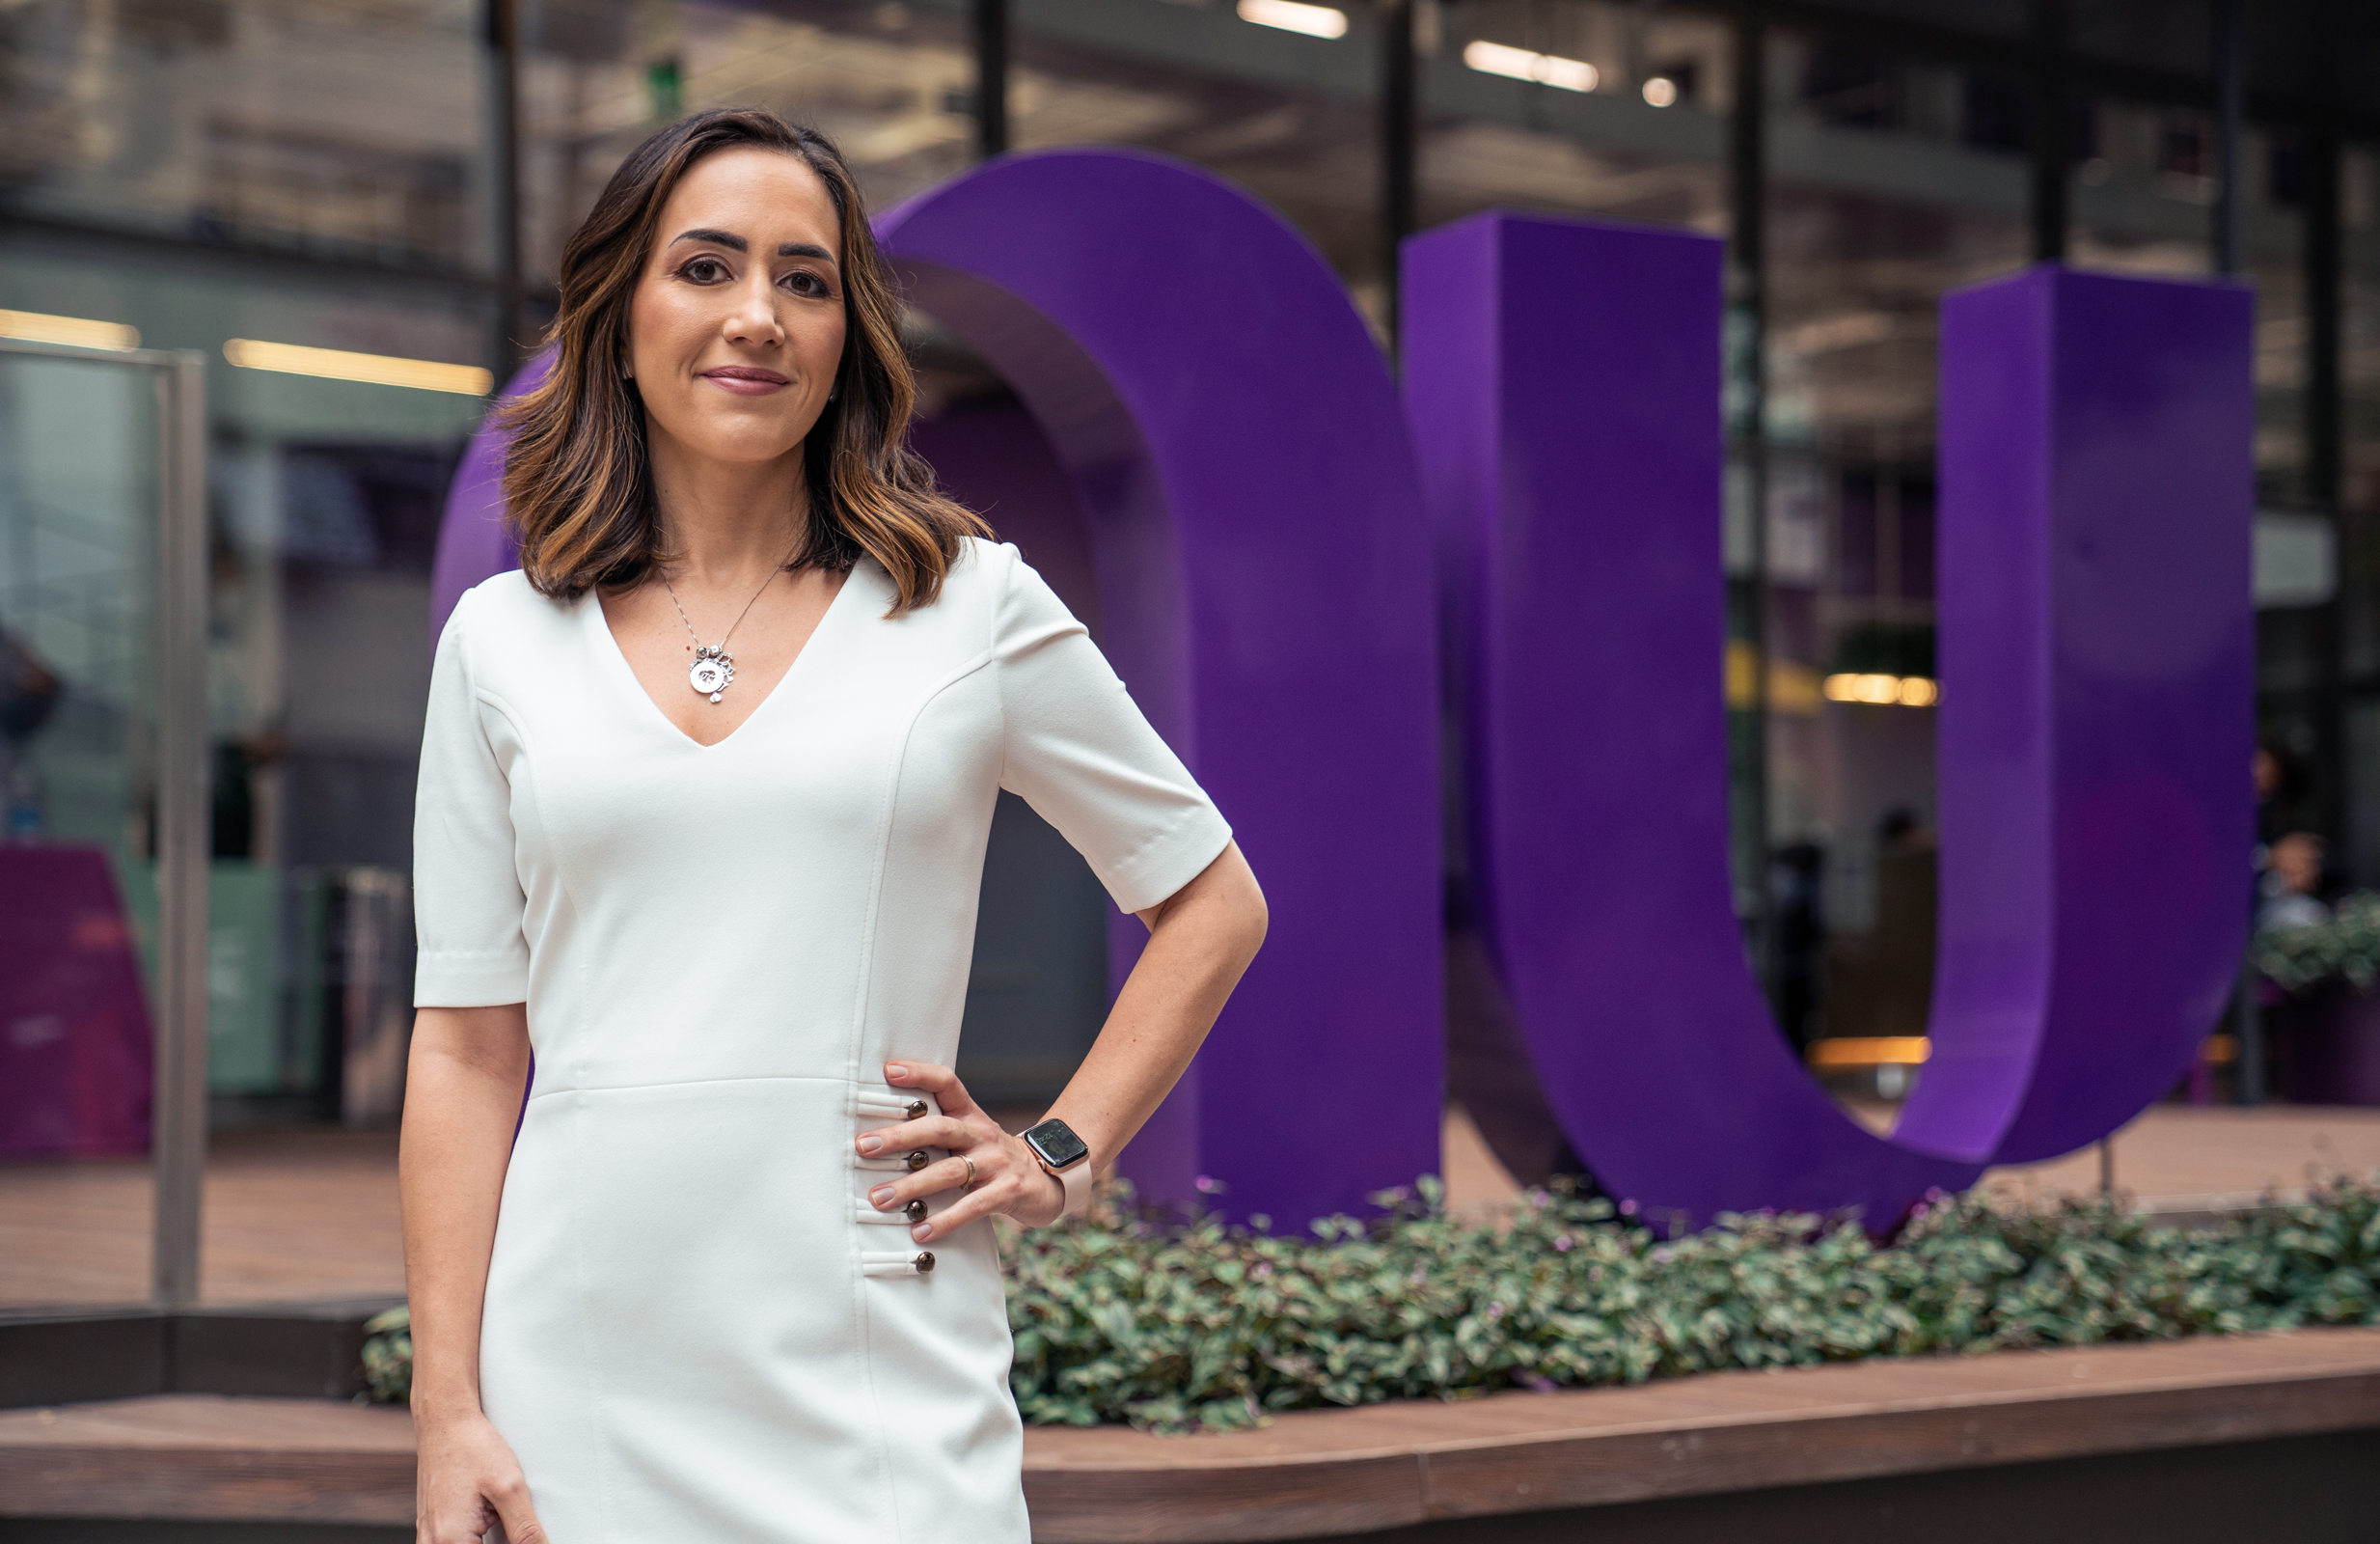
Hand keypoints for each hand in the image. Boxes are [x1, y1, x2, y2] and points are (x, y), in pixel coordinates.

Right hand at [414, 1409, 545, 1543]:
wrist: (445, 1422)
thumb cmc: (473, 1448)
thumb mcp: (509, 1488)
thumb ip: (525, 1529)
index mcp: (450, 1541)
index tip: (527, 1535)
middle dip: (501, 1541)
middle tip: (507, 1514)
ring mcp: (429, 1537)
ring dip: (490, 1539)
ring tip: (499, 1513)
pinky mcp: (432, 1528)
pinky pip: (455, 1543)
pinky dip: (475, 1537)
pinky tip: (491, 1516)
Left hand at [858, 1061, 1067, 1238]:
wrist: (1044, 1180)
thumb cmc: (991, 1159)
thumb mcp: (970, 1137)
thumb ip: (935, 1134)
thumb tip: (878, 1139)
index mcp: (970, 1115)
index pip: (946, 1083)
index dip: (919, 1074)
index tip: (888, 1071)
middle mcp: (982, 1134)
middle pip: (939, 1129)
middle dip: (899, 1138)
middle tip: (864, 1146)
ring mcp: (996, 1162)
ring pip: (949, 1171)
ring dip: (911, 1186)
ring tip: (880, 1198)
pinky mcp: (1007, 1191)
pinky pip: (972, 1207)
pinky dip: (945, 1220)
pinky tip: (921, 1230)